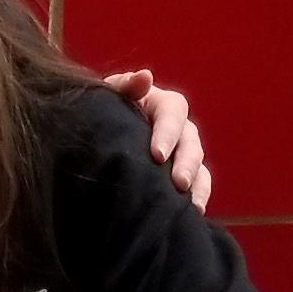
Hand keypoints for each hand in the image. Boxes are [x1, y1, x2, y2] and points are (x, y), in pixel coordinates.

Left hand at [98, 68, 212, 209]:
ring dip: (197, 185)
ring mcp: (182, 153)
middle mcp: (177, 128)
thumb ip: (124, 86)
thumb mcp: (107, 97)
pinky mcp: (182, 176)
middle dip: (186, 163)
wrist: (93, 142)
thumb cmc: (100, 115)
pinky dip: (199, 198)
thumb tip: (145, 77)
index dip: (168, 132)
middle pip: (191, 141)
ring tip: (191, 205)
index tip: (157, 155)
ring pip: (199, 166)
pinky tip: (192, 214)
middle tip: (178, 184)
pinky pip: (199, 186)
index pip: (174, 111)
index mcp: (160, 104)